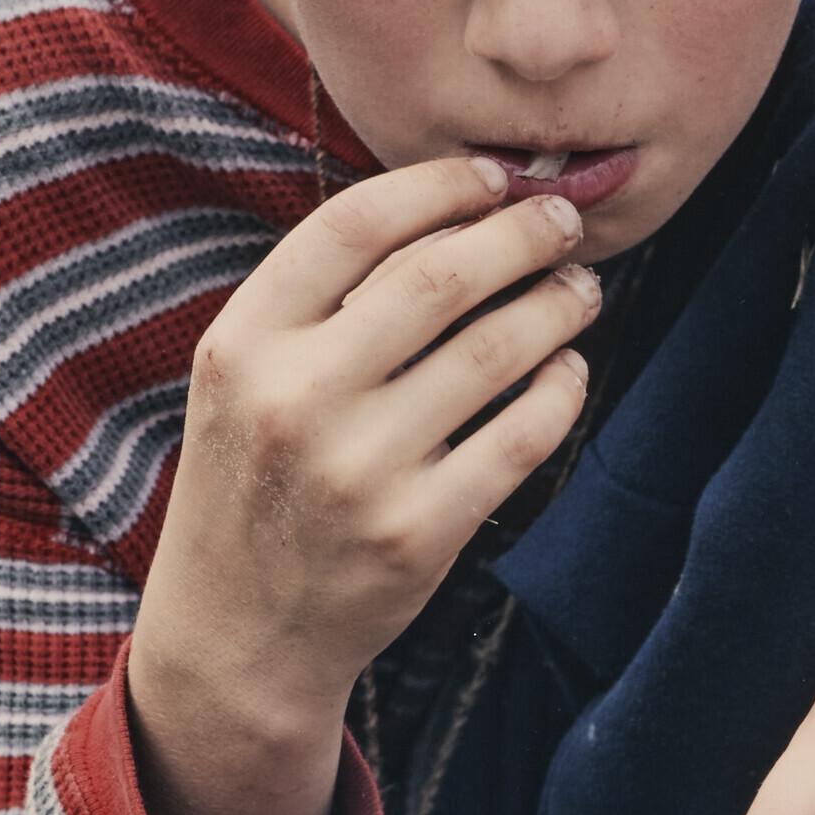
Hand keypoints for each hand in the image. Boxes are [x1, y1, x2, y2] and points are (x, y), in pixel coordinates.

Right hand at [127, 155, 599, 814]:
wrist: (236, 639)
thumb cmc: (256, 482)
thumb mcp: (245, 379)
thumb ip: (323, 298)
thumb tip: (457, 203)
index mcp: (242, 344)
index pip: (354, 224)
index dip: (440, 184)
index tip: (494, 175)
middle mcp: (295, 399)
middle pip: (440, 275)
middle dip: (521, 233)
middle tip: (562, 221)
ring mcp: (358, 470)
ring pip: (495, 350)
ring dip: (556, 305)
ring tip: (578, 291)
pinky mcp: (417, 532)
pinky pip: (522, 434)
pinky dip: (563, 389)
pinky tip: (570, 371)